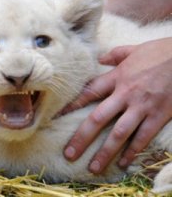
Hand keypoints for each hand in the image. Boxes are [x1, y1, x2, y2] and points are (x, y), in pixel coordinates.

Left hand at [62, 37, 171, 173]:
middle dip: (82, 138)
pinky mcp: (159, 115)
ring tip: (93, 167)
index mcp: (116, 77)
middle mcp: (125, 94)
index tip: (56, 117)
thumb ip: (115, 55)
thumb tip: (100, 58)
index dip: (71, 105)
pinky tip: (123, 163)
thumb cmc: (160, 52)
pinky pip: (143, 137)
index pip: (88, 92)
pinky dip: (133, 151)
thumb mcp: (132, 50)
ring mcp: (142, 106)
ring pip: (119, 133)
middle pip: (98, 118)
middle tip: (69, 154)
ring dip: (105, 152)